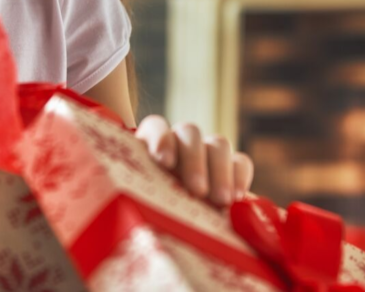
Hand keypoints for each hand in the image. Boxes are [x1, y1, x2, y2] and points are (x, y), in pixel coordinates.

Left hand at [135, 115, 254, 207]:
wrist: (170, 236)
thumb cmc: (145, 217)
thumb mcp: (138, 207)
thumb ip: (132, 203)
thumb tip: (123, 217)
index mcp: (149, 148)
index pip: (156, 127)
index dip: (161, 138)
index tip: (165, 162)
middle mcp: (178, 144)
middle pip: (189, 133)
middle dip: (194, 160)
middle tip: (197, 190)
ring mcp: (206, 154)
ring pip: (218, 144)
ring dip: (220, 171)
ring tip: (220, 201)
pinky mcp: (229, 170)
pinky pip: (241, 162)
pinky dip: (240, 176)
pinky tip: (236, 198)